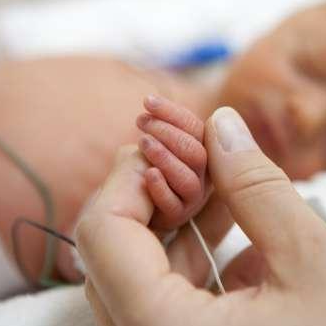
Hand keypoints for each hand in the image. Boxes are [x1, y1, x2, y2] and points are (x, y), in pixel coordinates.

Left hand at [76, 107, 325, 325]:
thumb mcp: (311, 256)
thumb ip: (256, 183)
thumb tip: (220, 121)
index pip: (102, 236)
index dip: (130, 173)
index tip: (169, 137)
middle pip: (112, 254)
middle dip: (154, 192)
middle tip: (198, 151)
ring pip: (141, 273)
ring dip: (177, 218)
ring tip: (223, 176)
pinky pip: (172, 296)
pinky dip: (196, 251)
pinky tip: (235, 216)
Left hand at [136, 95, 209, 229]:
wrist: (124, 216)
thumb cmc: (135, 179)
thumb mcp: (147, 152)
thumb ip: (162, 135)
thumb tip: (152, 107)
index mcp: (201, 157)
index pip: (200, 131)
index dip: (175, 115)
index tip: (148, 102)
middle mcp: (202, 180)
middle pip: (199, 154)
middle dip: (170, 132)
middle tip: (141, 121)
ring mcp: (191, 203)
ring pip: (189, 180)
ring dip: (166, 157)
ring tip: (143, 143)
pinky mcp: (177, 223)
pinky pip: (174, 206)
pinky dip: (161, 188)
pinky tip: (148, 174)